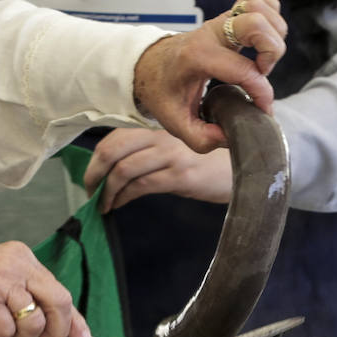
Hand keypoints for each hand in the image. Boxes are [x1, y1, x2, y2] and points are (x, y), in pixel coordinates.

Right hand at [0, 242, 91, 336]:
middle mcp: (16, 262)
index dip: (74, 320)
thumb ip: (37, 303)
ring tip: (4, 328)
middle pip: (58, 302)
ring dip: (21, 336)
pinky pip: (6, 327)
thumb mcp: (7, 289)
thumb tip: (76, 331)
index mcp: (24, 258)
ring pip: (33, 319)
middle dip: (53, 331)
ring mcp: (0, 277)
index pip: (61, 291)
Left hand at [85, 127, 232, 208]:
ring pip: (124, 169)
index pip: (116, 138)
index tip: (91, 178)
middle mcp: (162, 138)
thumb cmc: (208, 163)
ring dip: (107, 191)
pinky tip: (120, 205)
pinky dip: (124, 197)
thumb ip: (150, 156)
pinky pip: (142, 185)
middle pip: (113, 150)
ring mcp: (171, 155)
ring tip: (104, 205)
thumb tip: (115, 173)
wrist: (247, 169)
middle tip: (90, 192)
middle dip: (94, 173)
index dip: (96, 159)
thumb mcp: (176, 153)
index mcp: (157, 130)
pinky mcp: (181, 175)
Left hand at [131, 0, 285, 151]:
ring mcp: (221, 21)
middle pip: (255, 23)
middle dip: (271, 52)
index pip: (243, 69)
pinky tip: (263, 39)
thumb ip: (201, 137)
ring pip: (262, 8)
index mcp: (197, 56)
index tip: (262, 109)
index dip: (261, 92)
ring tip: (261, 59)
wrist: (151, 65)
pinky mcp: (229, 15)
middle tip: (261, 72)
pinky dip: (270, 16)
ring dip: (273, 35)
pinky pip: (259, 0)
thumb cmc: (165, 92)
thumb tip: (230, 137)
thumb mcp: (174, 122)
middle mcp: (211, 33)